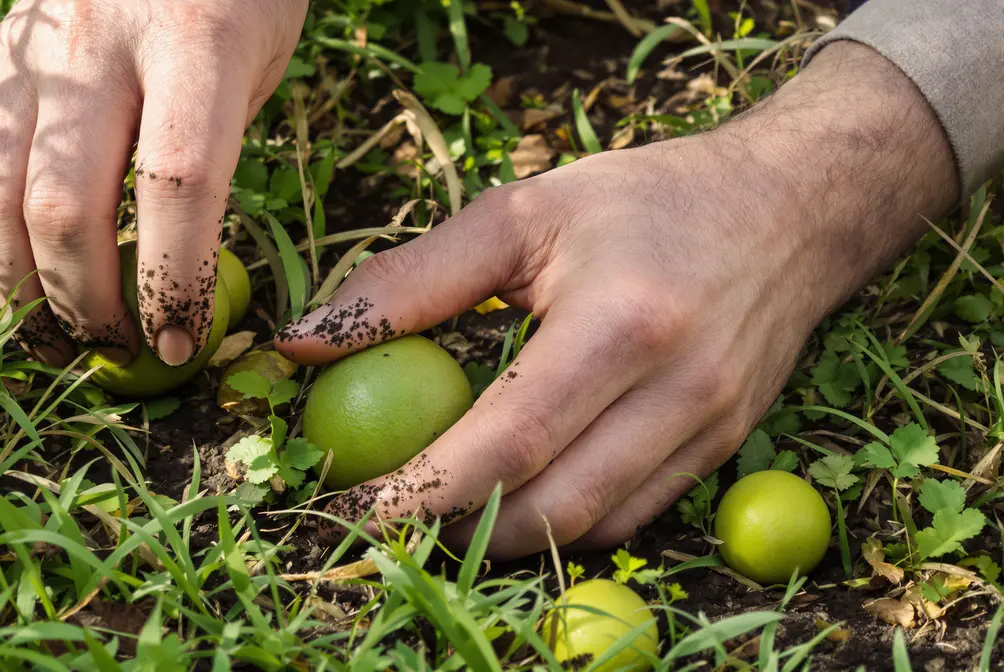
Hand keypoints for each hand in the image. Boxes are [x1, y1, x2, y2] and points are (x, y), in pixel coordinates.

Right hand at [0, 0, 306, 366]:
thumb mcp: (260, 66)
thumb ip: (215, 155)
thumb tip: (175, 270)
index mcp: (192, 42)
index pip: (177, 182)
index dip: (174, 277)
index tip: (179, 342)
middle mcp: (96, 45)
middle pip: (65, 204)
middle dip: (85, 299)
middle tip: (113, 348)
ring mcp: (32, 51)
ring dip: (19, 283)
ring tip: (51, 336)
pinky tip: (17, 268)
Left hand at [276, 43, 957, 559]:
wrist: (790, 209)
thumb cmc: (646, 200)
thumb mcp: (521, 214)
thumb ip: (410, 279)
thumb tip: (305, 340)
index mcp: (624, 323)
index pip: (511, 438)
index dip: (425, 487)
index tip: (355, 502)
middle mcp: (679, 390)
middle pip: (550, 507)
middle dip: (454, 532)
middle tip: (388, 518)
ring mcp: (711, 430)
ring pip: (589, 528)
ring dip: (504, 538)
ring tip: (441, 514)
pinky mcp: (725, 449)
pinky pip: (630, 516)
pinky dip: (563, 523)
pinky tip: (517, 496)